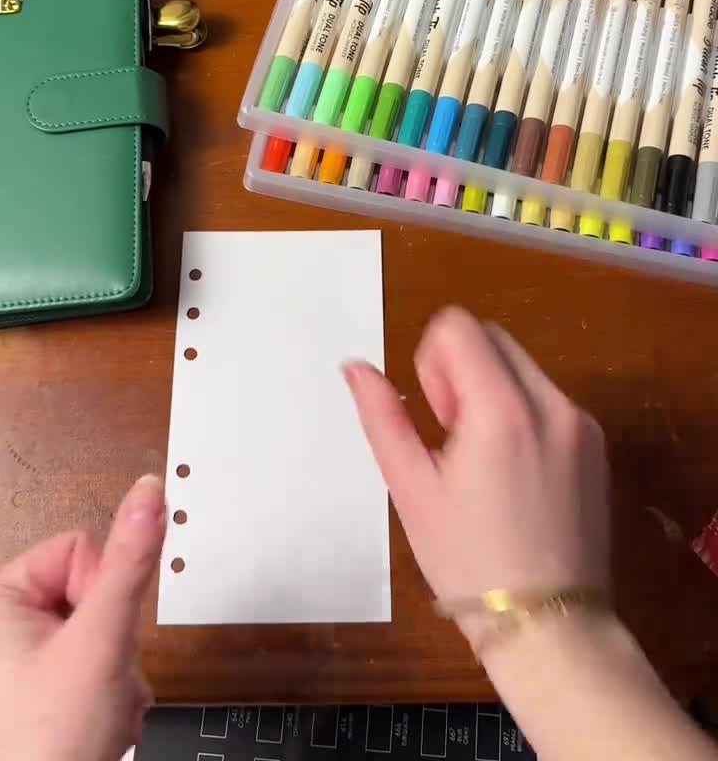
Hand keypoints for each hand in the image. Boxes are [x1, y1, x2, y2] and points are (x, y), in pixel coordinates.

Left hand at [0, 475, 165, 760]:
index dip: (100, 590)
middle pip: (92, 588)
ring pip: (99, 627)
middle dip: (111, 637)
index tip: (92, 634)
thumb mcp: (102, 639)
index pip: (78, 549)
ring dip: (115, 667)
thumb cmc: (50, 742)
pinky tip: (97, 719)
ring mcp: (21, 658)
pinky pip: (93, 659)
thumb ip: (129, 563)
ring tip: (97, 705)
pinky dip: (107, 688)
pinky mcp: (38, 686)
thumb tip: (148, 492)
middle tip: (95, 677)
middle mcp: (5, 624)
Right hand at [344, 308, 609, 651]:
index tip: (434, 415)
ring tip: (483, 462)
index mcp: (501, 410)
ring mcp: (581, 423)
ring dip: (491, 390)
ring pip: (521, 365)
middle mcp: (551, 403)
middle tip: (452, 437)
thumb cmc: (467, 561)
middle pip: (493, 337)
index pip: (459, 326)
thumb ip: (382, 417)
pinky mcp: (596, 444)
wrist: (549, 627)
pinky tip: (513, 475)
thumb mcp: (412, 491)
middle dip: (461, 369)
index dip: (431, 360)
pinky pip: (548, 398)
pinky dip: (521, 414)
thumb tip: (355, 366)